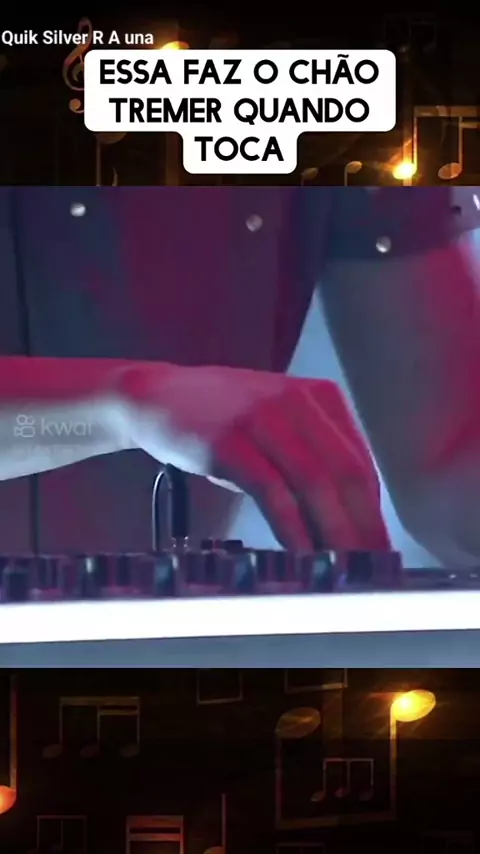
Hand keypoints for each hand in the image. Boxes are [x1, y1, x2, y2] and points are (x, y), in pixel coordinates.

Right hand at [120, 364, 389, 551]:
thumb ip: (313, 455)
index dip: (373, 511)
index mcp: (318, 396)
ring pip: (314, 483)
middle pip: (345, 474)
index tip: (378, 548)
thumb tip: (347, 516)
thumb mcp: (277, 423)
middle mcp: (296, 400)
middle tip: (372, 568)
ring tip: (345, 569)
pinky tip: (302, 554)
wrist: (156, 397)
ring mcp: (262, 417)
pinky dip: (292, 528)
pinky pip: (272, 492)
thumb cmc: (222, 420)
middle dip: (363, 527)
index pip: (359, 463)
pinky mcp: (229, 441)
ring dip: (335, 532)